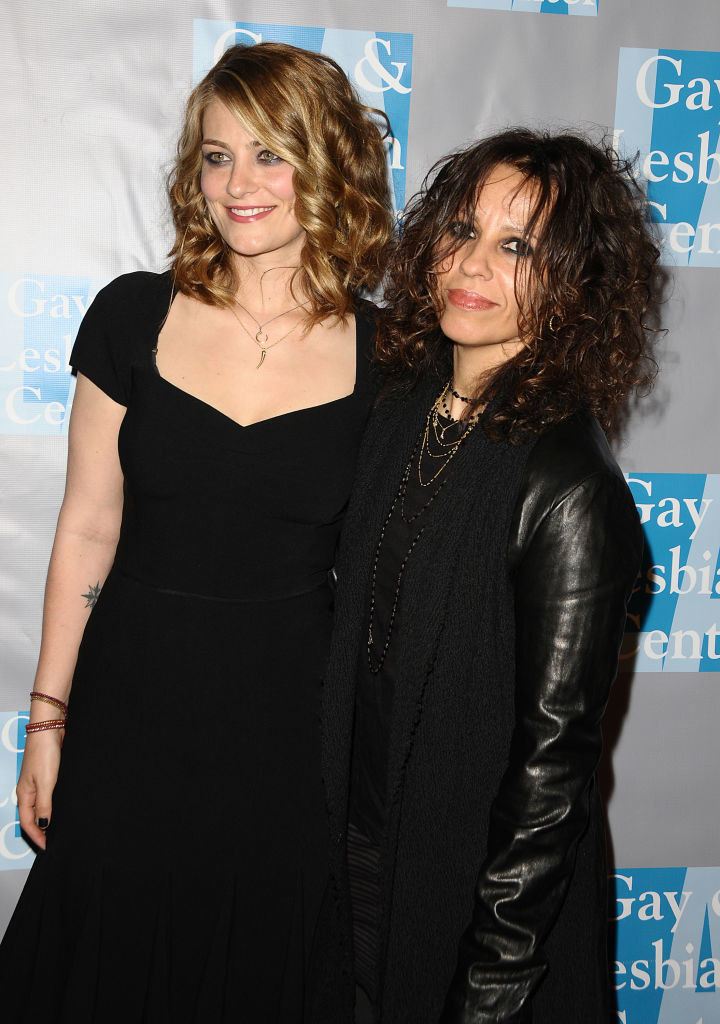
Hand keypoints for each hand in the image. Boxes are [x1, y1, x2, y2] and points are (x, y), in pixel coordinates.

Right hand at [16, 729, 62, 849]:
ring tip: (55, 830)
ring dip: (44, 820)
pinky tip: (58, 808)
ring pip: (37, 807)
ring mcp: (35, 783)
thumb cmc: (44, 753)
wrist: (48, 730)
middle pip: (30, 817)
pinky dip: (49, 807)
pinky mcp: (44, 775)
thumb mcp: (46, 782)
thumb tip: (43, 824)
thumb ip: (44, 804)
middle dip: (39, 831)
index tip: (47, 847)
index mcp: (24, 794)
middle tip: (51, 842)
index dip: (36, 836)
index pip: (27, 822)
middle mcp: (27, 791)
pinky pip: (45, 797)